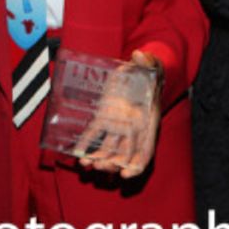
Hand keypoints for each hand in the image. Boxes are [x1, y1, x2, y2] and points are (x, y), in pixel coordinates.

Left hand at [76, 50, 162, 178]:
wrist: (139, 69)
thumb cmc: (148, 69)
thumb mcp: (151, 64)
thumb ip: (147, 60)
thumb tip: (139, 54)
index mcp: (148, 121)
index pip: (145, 150)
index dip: (137, 164)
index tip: (126, 174)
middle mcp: (133, 127)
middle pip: (124, 154)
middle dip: (112, 164)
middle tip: (99, 167)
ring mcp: (117, 124)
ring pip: (108, 148)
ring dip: (98, 159)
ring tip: (86, 165)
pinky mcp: (103, 116)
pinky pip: (94, 133)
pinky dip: (87, 143)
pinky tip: (78, 151)